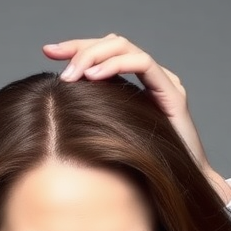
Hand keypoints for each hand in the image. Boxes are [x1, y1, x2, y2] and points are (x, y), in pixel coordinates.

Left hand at [42, 33, 228, 197]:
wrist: (182, 187)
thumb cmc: (145, 170)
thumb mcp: (108, 139)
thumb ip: (93, 118)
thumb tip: (56, 109)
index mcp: (136, 85)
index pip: (105, 53)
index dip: (76, 48)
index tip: (47, 51)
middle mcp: (151, 78)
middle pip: (113, 43)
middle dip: (80, 46)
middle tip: (52, 54)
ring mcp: (163, 82)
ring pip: (126, 48)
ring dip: (94, 56)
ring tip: (71, 74)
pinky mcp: (172, 93)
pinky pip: (143, 65)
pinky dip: (117, 65)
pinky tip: (94, 76)